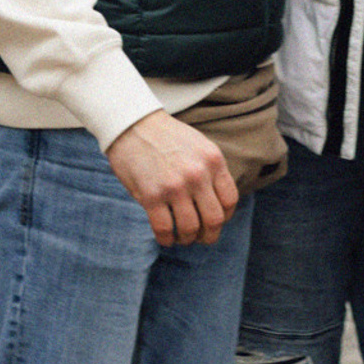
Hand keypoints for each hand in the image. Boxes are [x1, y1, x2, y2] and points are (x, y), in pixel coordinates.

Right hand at [105, 109, 238, 246]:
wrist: (133, 124)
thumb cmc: (167, 138)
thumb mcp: (199, 146)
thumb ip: (210, 172)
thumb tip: (215, 205)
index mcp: (213, 160)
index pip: (230, 200)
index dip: (225, 217)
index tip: (215, 221)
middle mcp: (197, 174)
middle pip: (214, 219)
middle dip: (209, 235)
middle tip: (202, 238)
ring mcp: (175, 186)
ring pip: (189, 228)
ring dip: (186, 239)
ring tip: (181, 238)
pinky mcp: (151, 196)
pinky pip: (164, 229)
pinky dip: (166, 239)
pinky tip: (165, 237)